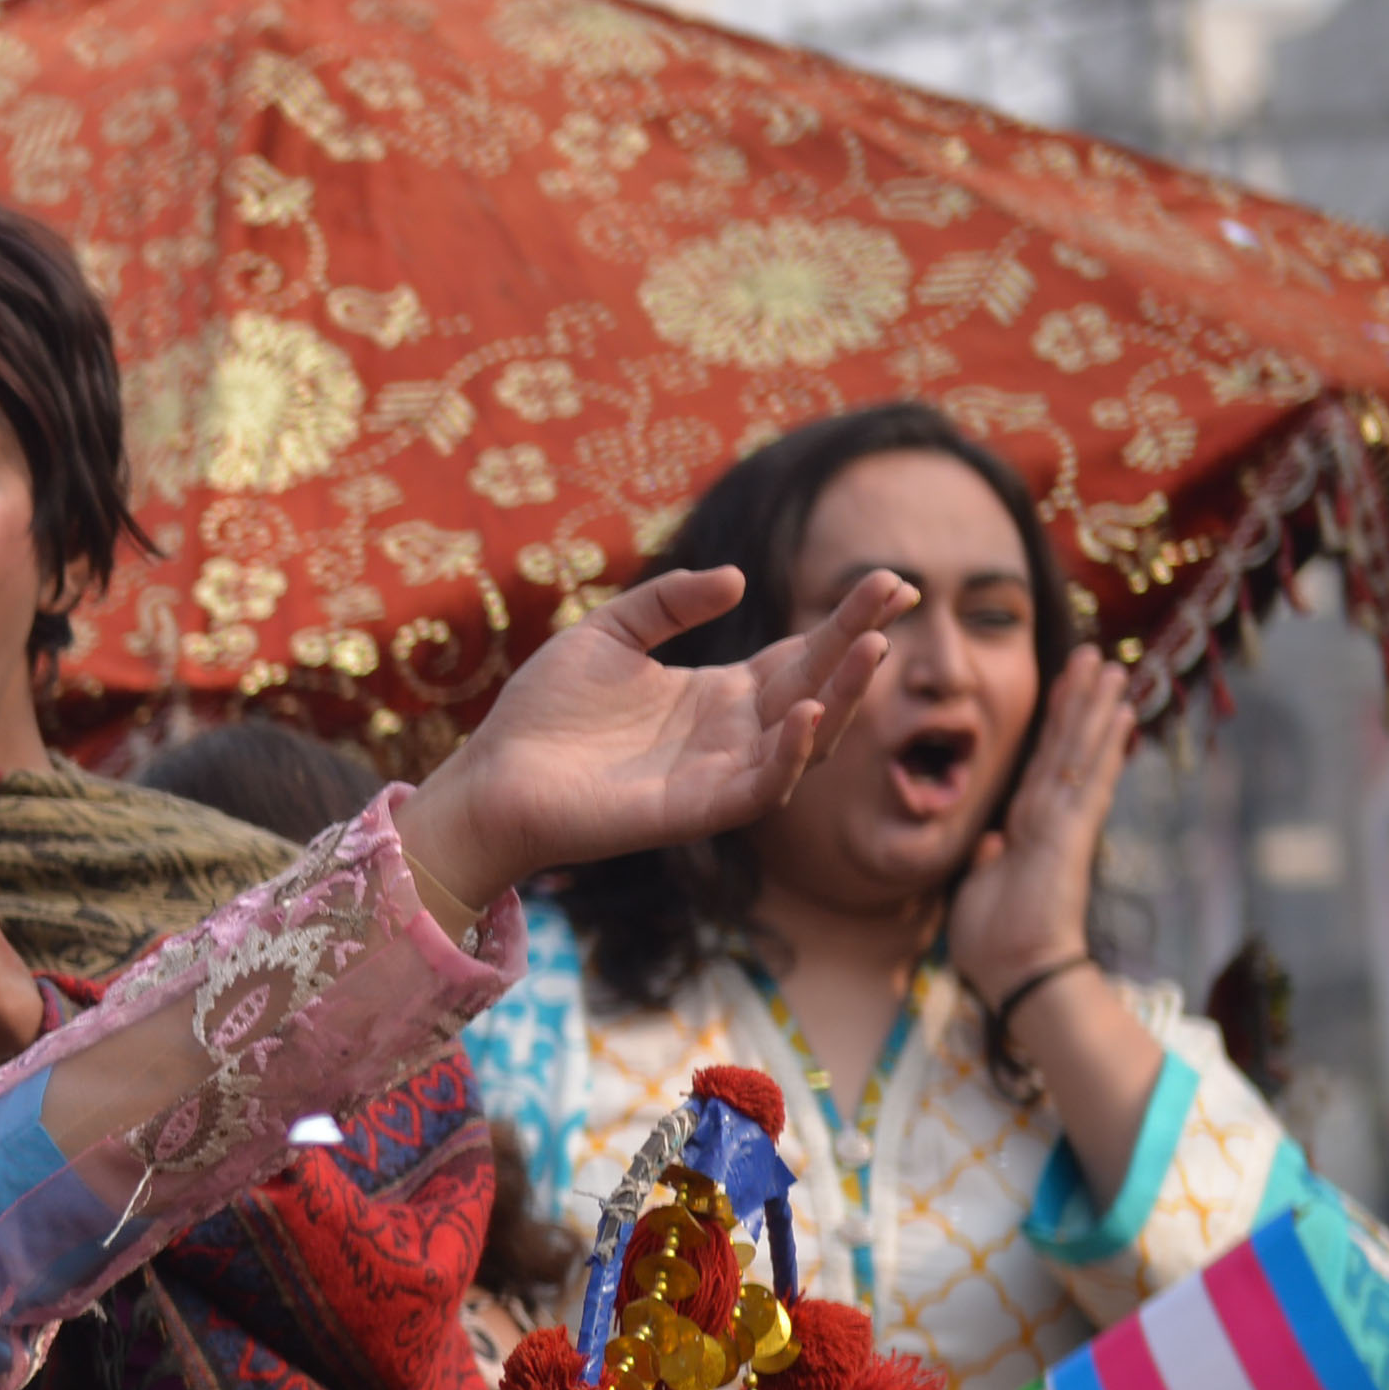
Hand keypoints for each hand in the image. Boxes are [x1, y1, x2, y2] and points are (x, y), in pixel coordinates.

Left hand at [394, 564, 912, 915]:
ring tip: (871, 648)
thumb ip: (668, 603)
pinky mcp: (698, 811)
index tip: (889, 582)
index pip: (802, 655)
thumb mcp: (608, 634)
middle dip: (858, 643)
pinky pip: (762, 787)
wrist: (493, 777)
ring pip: (806, 739)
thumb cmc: (543, 712)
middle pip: (817, 686)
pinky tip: (808, 713)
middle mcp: (732, 735)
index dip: (844, 621)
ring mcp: (720, 775)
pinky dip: (790, 754)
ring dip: (843, 696)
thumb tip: (737, 579)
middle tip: (895, 593)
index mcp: (719, 695)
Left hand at [944, 643, 1139, 1004]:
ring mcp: (1065, 824)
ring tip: (1109, 666)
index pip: (1042, 765)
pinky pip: (1088, 780)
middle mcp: (1051, 819)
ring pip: (1079, 753)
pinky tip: (1120, 714)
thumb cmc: (996, 943)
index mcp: (1027, 830)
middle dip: (1078, 701)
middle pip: (1066, 747)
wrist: (1019, 974)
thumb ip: (986, 861)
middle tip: (1092, 655)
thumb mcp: (977, 891)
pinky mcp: (1071, 835)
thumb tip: (989, 842)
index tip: (1064, 688)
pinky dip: (1102, 746)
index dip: (1053, 725)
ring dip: (1093, 708)